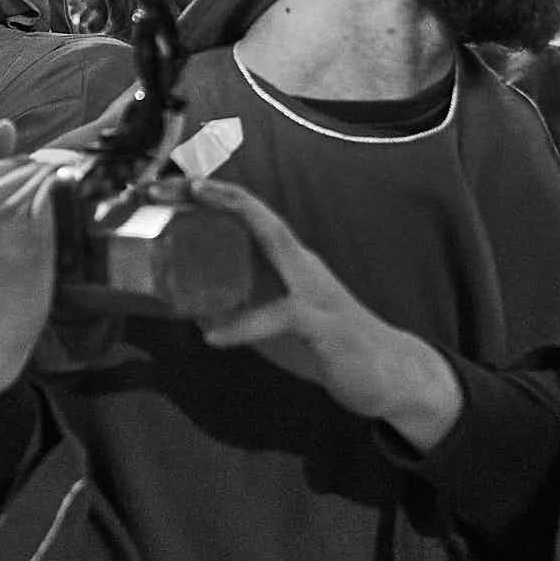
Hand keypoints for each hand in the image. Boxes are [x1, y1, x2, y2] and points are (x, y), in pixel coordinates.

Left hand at [187, 179, 461, 450]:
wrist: (393, 374)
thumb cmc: (331, 343)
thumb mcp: (277, 323)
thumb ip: (241, 313)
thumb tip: (196, 311)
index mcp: (291, 263)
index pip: (250, 216)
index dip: (215, 195)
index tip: (172, 186)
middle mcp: (303, 266)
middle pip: (257, 216)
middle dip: (215, 194)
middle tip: (166, 187)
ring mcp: (317, 291)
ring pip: (274, 246)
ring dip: (231, 229)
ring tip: (190, 213)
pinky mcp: (324, 325)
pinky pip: (280, 318)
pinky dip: (244, 325)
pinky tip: (213, 336)